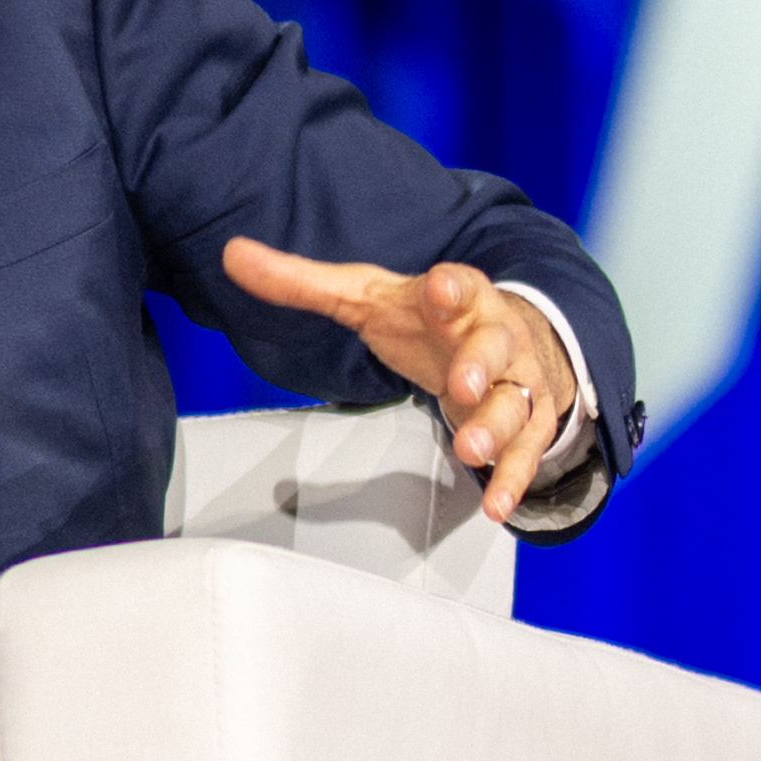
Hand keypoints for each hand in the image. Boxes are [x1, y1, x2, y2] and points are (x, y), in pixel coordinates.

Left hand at [220, 238, 577, 525]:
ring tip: (471, 449)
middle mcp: (493, 336)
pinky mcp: (527, 421)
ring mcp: (515, 381)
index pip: (458, 285)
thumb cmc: (425, 317)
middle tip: (464, 384)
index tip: (441, 289)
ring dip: (495, 427)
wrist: (500, 336)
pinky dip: (513, 479)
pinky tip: (497, 504)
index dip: (450, 289)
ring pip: (516, 403)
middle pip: (495, 347)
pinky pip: (527, 452)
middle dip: (482, 365)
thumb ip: (300, 282)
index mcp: (456, 297)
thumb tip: (233, 255)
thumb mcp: (363, 296)